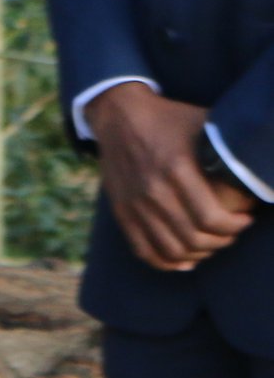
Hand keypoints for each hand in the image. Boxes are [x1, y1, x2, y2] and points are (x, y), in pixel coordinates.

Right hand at [88, 83, 257, 269]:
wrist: (118, 114)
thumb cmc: (169, 118)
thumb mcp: (203, 123)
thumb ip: (230, 146)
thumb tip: (264, 165)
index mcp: (176, 168)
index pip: (211, 218)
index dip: (235, 226)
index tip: (246, 219)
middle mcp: (153, 189)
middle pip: (194, 238)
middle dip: (222, 241)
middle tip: (231, 231)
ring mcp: (134, 202)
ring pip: (172, 250)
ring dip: (198, 254)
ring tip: (210, 243)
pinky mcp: (121, 210)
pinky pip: (144, 250)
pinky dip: (167, 262)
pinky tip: (184, 258)